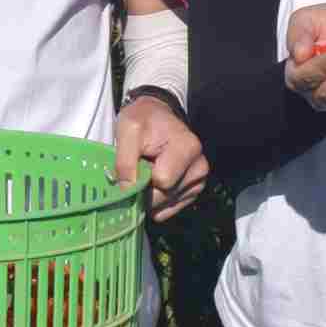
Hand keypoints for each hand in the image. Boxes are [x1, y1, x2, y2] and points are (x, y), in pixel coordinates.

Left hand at [116, 94, 209, 221]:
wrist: (156, 118)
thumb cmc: (143, 121)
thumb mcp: (128, 130)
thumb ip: (125, 161)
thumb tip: (126, 191)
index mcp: (188, 148)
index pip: (162, 181)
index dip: (142, 178)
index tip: (134, 165)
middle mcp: (200, 167)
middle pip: (165, 196)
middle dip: (145, 189)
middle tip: (138, 169)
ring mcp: (198, 181)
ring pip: (166, 204)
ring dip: (150, 194)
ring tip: (147, 172)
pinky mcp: (192, 191)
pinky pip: (169, 208)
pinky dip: (156, 201)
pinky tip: (152, 184)